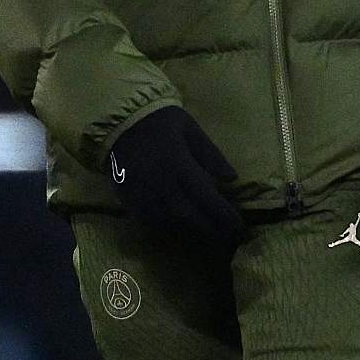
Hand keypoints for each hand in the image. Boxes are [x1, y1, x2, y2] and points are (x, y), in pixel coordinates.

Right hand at [107, 106, 244, 249]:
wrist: (120, 122)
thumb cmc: (161, 122)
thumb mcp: (192, 130)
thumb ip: (211, 155)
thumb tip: (232, 178)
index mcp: (181, 167)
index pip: (207, 199)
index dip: (224, 216)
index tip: (239, 227)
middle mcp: (163, 188)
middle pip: (192, 217)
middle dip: (212, 230)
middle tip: (229, 238)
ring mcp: (145, 198)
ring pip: (172, 224)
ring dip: (193, 232)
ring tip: (211, 236)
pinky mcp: (131, 202)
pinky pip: (152, 223)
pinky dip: (170, 229)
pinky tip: (182, 229)